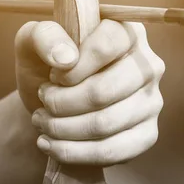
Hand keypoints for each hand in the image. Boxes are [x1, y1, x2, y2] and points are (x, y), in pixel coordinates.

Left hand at [14, 20, 164, 165]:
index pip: (106, 46)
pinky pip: (111, 151)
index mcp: (127, 31)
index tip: (53, 76)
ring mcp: (151, 102)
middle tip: (43, 101)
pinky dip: (72, 152)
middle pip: (103, 91)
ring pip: (104, 124)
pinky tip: (50, 144)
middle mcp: (149, 65)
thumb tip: (66, 58)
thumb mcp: (32, 42)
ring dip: (61, 128)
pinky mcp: (147, 135)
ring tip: (41, 121)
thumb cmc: (46, 66)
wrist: (50, 104)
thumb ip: (43, 36)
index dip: (73, 67)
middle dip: (60, 102)